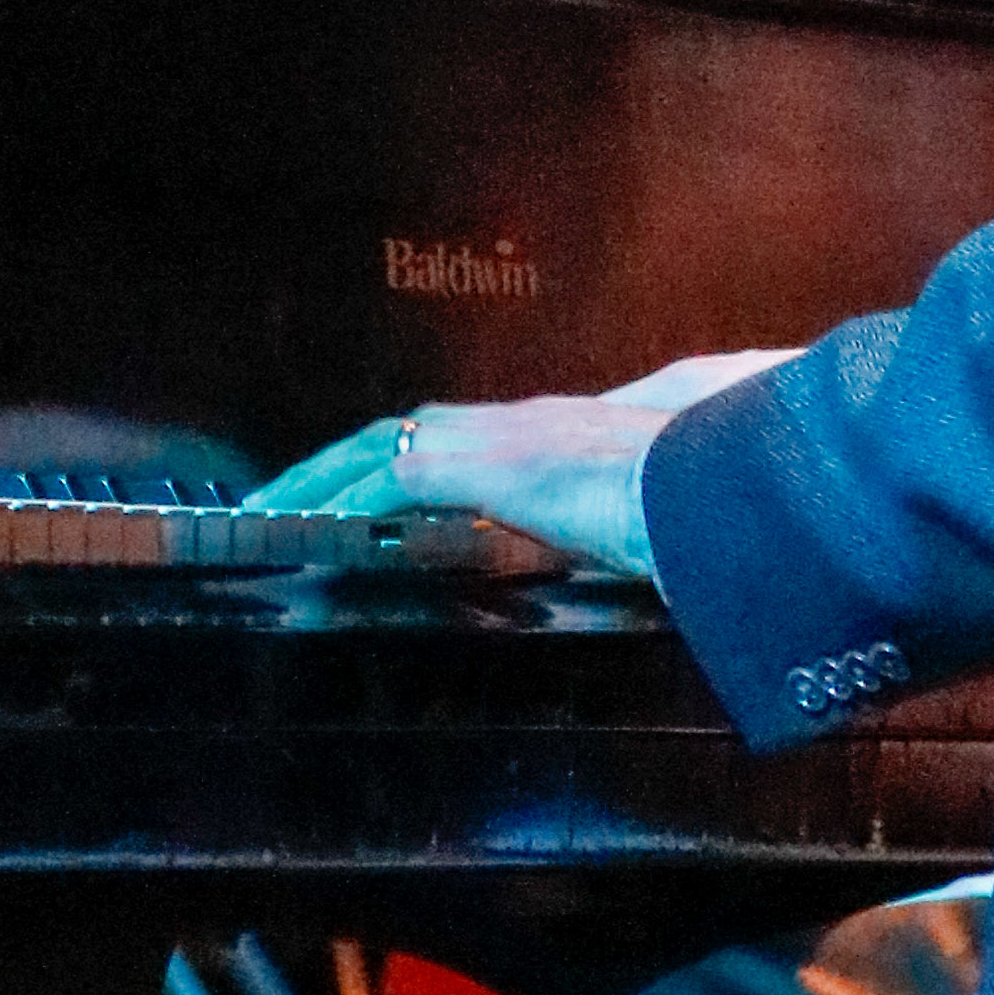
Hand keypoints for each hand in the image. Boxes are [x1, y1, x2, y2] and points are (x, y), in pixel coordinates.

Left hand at [253, 351, 793, 584]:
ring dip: (327, 474)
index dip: (424, 458)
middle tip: (298, 492)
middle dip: (352, 460)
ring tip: (275, 504)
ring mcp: (498, 436)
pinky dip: (337, 495)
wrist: (718, 487)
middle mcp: (522, 425)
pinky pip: (383, 476)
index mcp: (565, 440)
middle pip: (413, 430)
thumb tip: (674, 568)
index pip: (473, 441)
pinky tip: (301, 520)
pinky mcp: (476, 462)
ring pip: (385, 442)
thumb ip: (650, 535)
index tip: (389, 486)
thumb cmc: (712, 508)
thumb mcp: (672, 525)